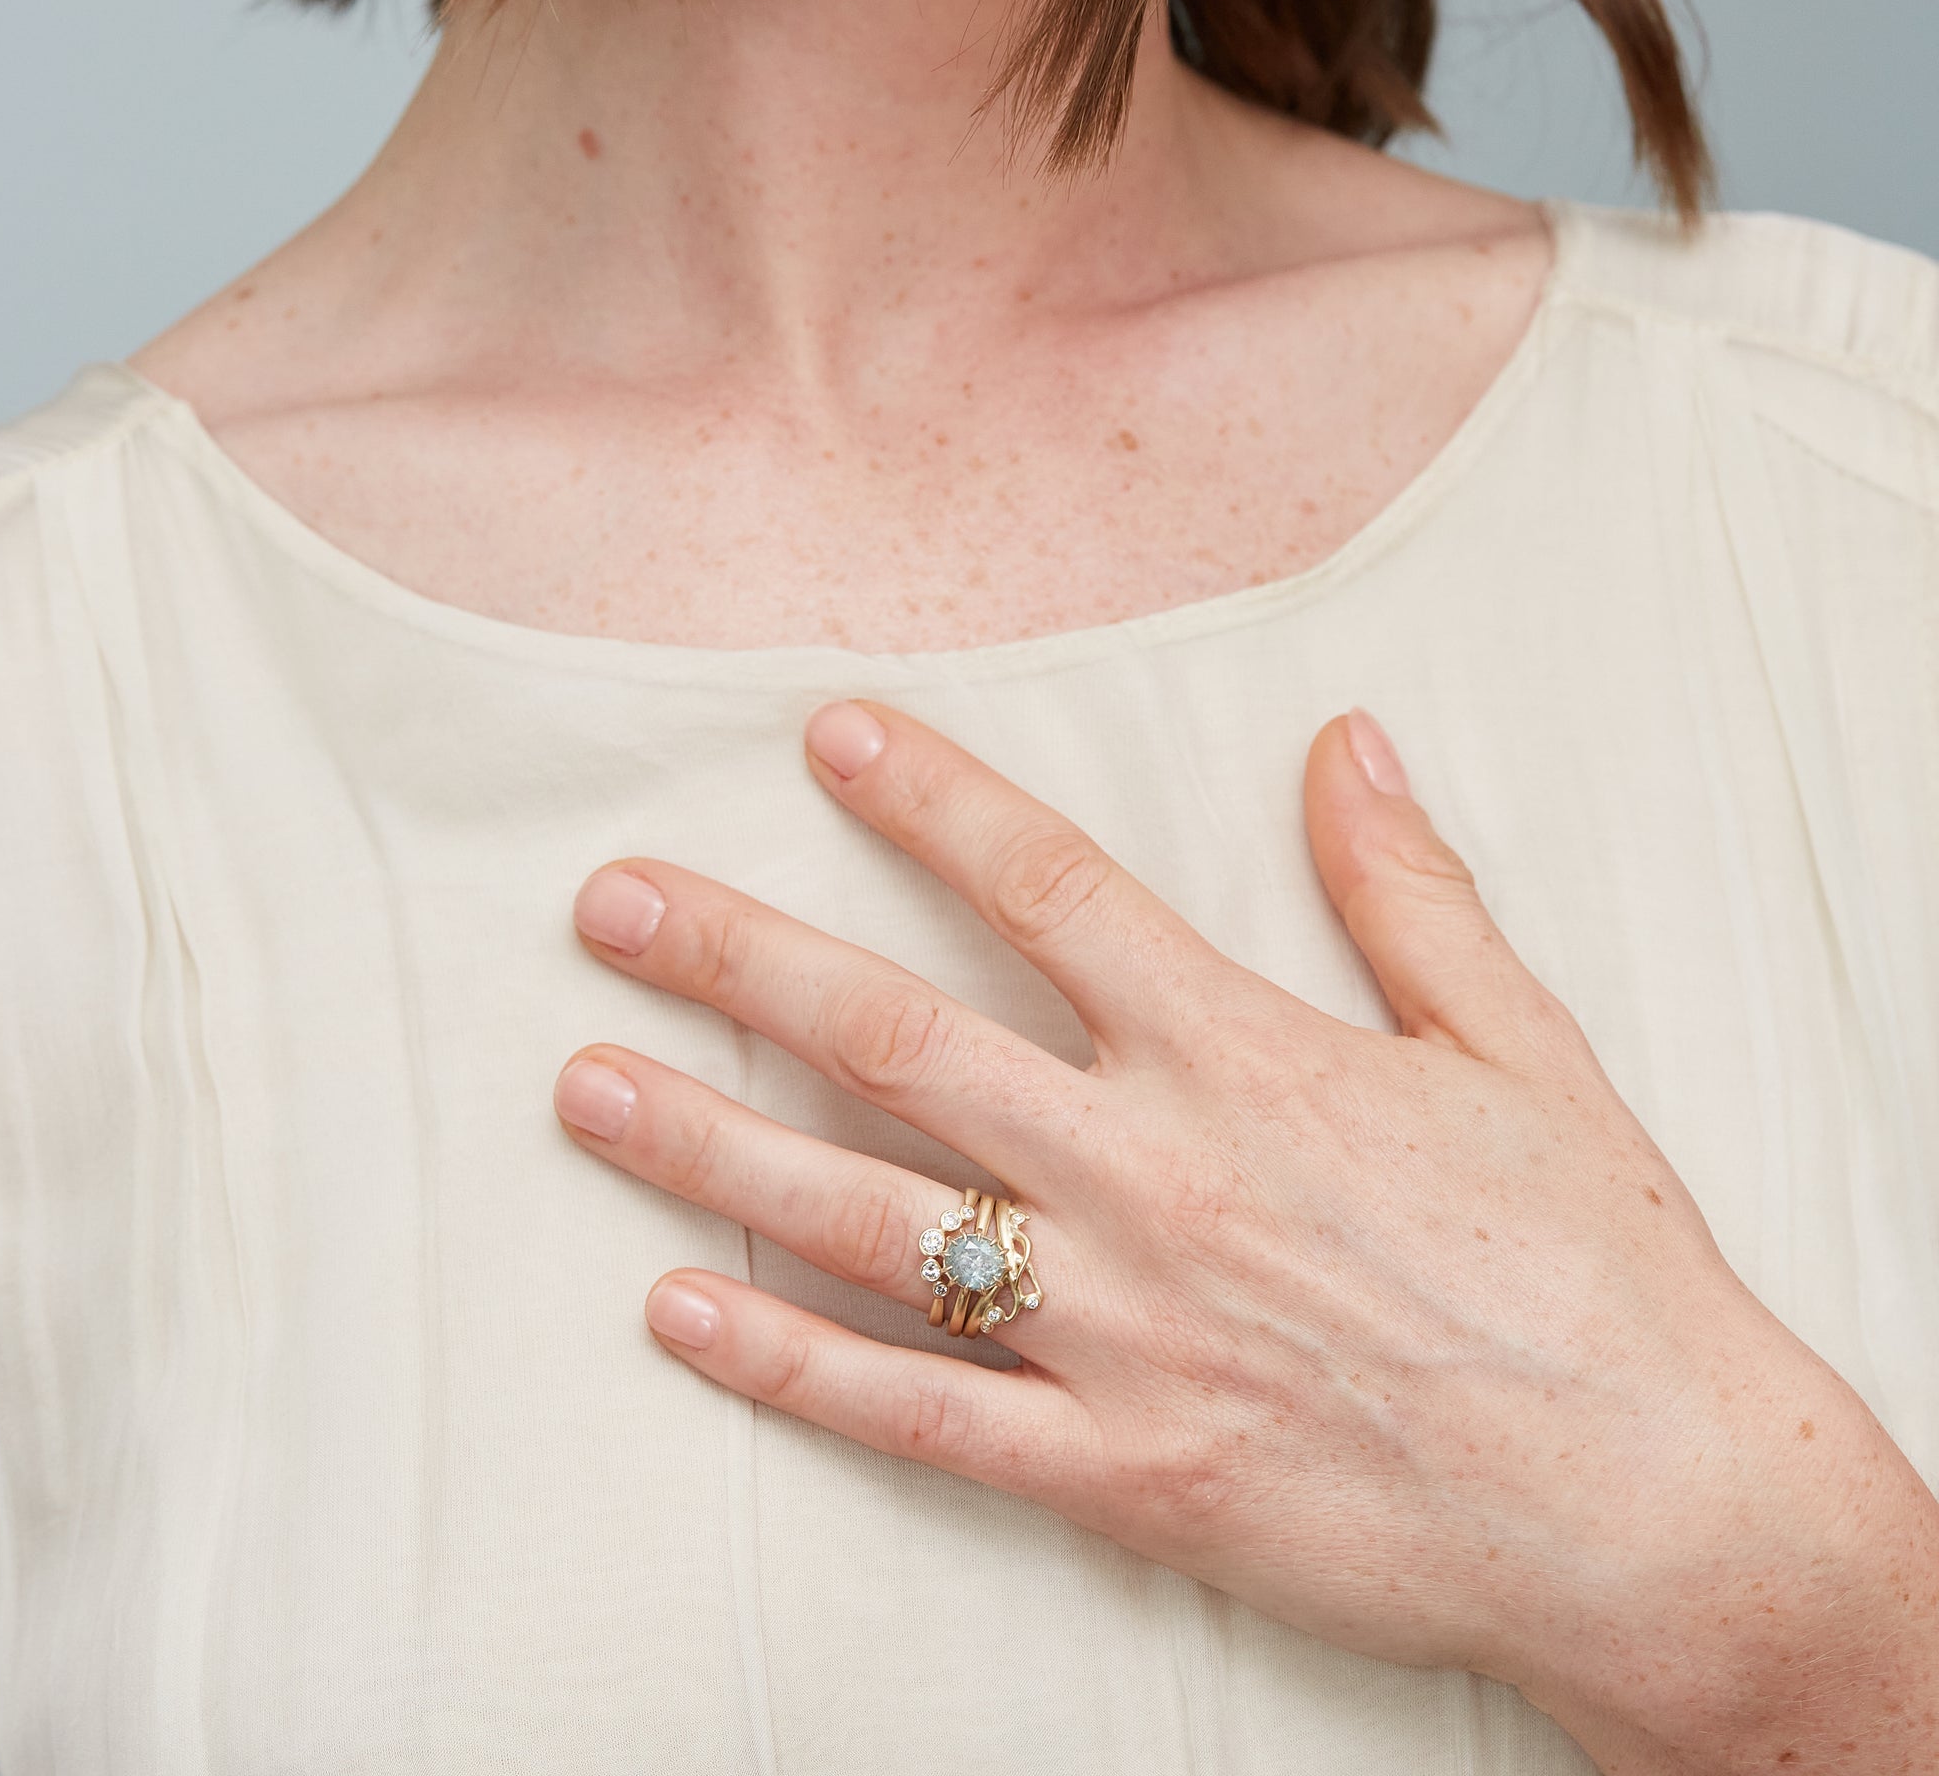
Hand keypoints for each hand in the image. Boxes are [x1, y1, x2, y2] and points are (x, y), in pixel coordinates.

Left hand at [554, 702, 1938, 1772]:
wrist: (1654, 1506)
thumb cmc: (1591, 1267)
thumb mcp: (1518, 1049)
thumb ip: (1408, 890)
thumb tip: (1347, 739)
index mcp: (1243, 1058)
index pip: (1051, 890)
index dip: (930, 802)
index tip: (828, 734)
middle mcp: (1152, 1177)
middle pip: (902, 1039)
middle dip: (740, 961)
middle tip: (611, 908)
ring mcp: (1121, 1330)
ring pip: (870, 1220)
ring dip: (712, 1146)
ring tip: (586, 1088)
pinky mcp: (1119, 1469)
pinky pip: (919, 1415)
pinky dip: (789, 1365)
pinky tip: (678, 1312)